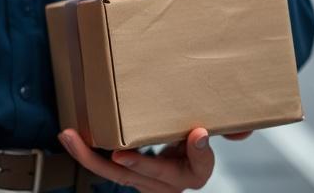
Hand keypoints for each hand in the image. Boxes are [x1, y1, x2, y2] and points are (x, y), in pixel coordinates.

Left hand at [59, 127, 250, 191]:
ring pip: (117, 174)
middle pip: (150, 176)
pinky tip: (69, 136)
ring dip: (90, 157)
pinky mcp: (126, 174)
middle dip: (132, 165)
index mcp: (194, 171)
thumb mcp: (211, 135)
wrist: (178, 156)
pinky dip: (86, 153)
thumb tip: (243, 130)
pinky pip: (103, 167)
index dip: (199, 150)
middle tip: (118, 155)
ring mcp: (144, 181)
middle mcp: (168, 183)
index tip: (198, 132)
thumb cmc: (191, 142)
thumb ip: (228, 131)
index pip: (199, 164)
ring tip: (70, 137)